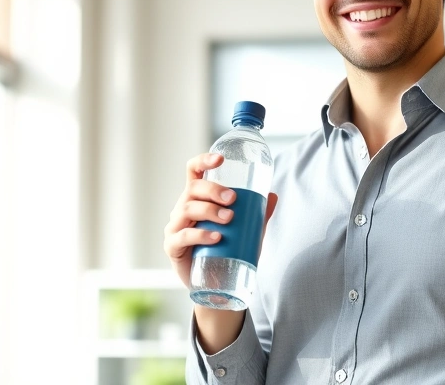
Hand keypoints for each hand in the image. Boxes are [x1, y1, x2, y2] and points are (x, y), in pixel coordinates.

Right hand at [163, 153, 279, 288]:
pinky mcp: (172, 247)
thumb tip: (272, 195)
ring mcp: (175, 227)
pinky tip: (216, 237)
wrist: (216, 285)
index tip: (220, 160)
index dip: (203, 161)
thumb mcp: (246, 231)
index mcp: (197, 198)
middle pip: (192, 189)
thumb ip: (257, 215)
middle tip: (233, 200)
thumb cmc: (227, 251)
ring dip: (210, 211)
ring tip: (229, 219)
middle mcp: (183, 209)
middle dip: (214, 190)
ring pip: (187, 209)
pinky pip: (183, 236)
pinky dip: (200, 234)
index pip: (194, 172)